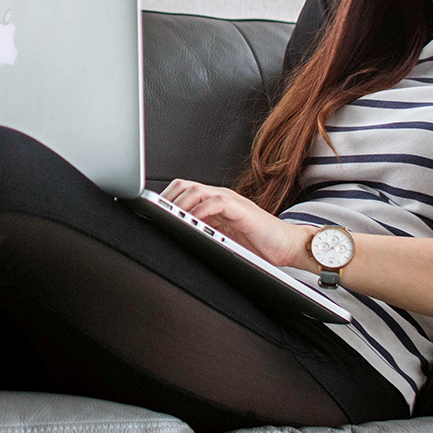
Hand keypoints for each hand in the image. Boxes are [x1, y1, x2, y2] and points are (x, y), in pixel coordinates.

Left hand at [162, 179, 313, 269]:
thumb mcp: (220, 238)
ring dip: (180, 203)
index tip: (146, 211)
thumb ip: (201, 233)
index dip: (163, 199)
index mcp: (211, 203)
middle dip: (166, 199)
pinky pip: (216, 202)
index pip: (181, 192)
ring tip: (169, 216)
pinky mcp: (241, 209)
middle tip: (154, 214)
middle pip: (184, 186)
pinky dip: (201, 210)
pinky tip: (193, 220)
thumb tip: (174, 239)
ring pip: (197, 190)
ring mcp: (230, 201)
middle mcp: (218, 197)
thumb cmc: (256, 244)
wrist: (286, 246)